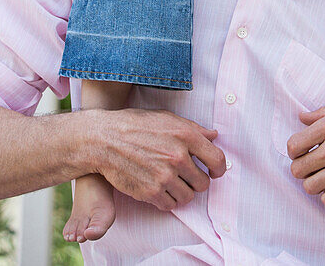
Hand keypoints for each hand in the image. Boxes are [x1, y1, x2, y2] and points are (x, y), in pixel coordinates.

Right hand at [90, 108, 226, 211]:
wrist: (105, 140)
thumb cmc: (136, 126)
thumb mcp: (167, 118)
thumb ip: (193, 128)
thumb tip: (214, 136)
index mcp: (186, 135)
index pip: (217, 159)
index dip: (219, 168)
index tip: (214, 172)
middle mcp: (178, 156)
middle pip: (203, 182)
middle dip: (197, 181)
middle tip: (188, 177)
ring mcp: (164, 176)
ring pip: (188, 196)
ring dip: (183, 192)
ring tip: (173, 183)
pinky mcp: (151, 192)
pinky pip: (171, 205)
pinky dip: (168, 200)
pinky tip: (161, 189)